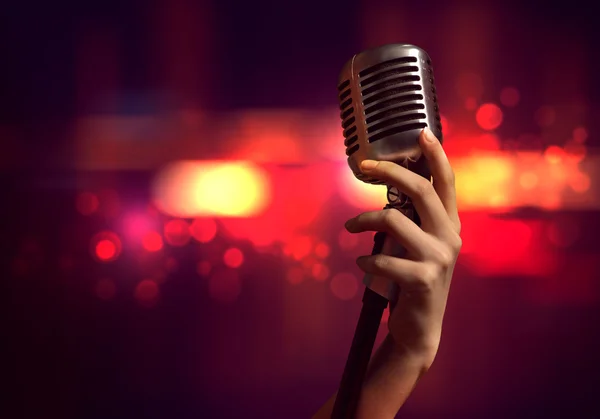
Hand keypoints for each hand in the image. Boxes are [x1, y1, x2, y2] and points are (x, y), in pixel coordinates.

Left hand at [344, 127, 460, 364]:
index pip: (446, 183)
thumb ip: (414, 220)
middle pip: (421, 190)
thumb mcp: (420, 246)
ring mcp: (439, 258)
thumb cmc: (413, 280)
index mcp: (449, 225)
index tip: (421, 132)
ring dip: (363, 220)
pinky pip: (382, 258)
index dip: (436, 155)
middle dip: (390, 171)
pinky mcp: (423, 279)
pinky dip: (365, 260)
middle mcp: (450, 237)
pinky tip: (361, 265)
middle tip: (365, 166)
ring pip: (394, 220)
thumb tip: (390, 189)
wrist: (420, 327)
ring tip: (350, 227)